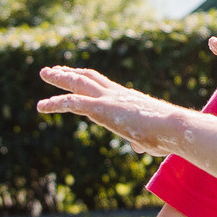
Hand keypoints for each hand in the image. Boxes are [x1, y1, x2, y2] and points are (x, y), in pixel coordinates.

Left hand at [35, 65, 189, 154]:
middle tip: (53, 69)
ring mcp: (108, 99)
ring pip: (77, 84)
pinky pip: (73, 103)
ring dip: (59, 78)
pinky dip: (56, 103)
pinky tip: (42, 106)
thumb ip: (141, 140)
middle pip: (87, 78)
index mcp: (126, 99)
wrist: (174, 127)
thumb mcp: (151, 138)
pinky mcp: (102, 108)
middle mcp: (115, 94)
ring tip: (44, 73)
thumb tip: (138, 147)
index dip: (86, 80)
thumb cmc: (168, 135)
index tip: (73, 76)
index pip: (101, 85)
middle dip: (69, 73)